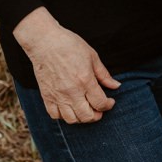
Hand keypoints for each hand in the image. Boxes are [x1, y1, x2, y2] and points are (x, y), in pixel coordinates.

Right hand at [13, 8, 120, 123]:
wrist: (45, 42)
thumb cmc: (69, 45)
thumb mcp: (92, 56)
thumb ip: (104, 74)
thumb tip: (116, 86)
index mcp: (85, 80)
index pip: (100, 103)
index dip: (108, 105)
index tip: (110, 101)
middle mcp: (71, 91)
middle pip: (87, 116)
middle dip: (97, 115)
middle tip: (99, 109)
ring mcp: (57, 95)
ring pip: (71, 119)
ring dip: (81, 118)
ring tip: (85, 110)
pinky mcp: (46, 96)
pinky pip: (54, 115)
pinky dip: (64, 116)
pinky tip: (69, 108)